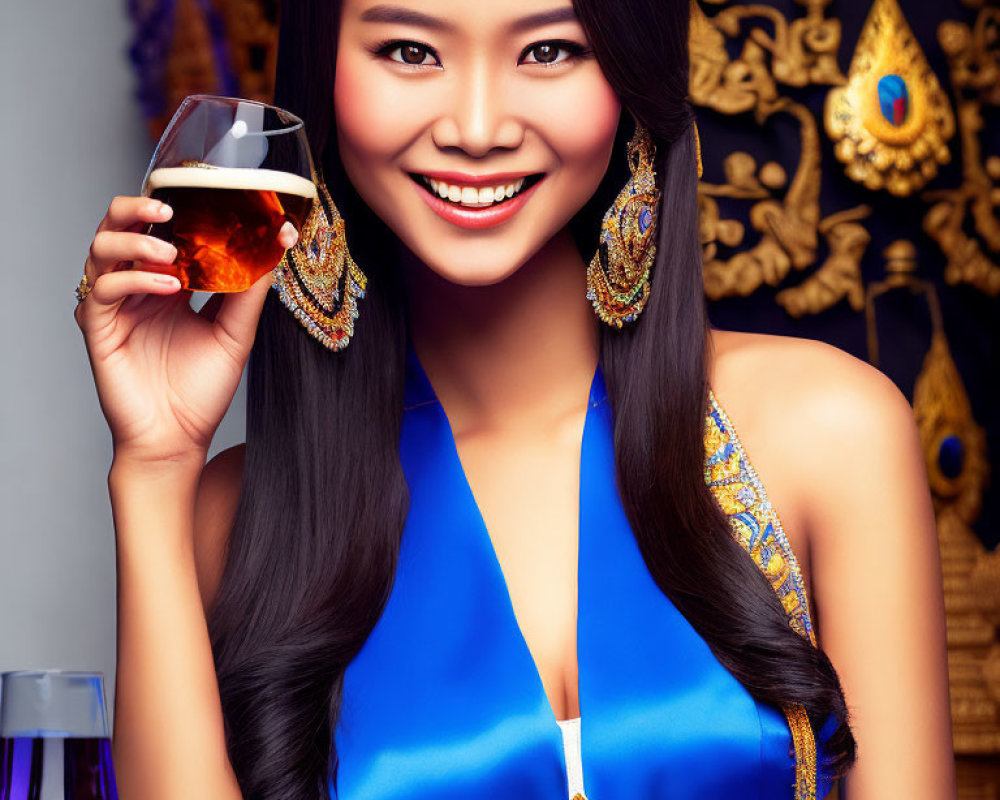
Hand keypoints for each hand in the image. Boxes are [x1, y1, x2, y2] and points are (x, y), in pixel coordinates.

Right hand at [75, 195, 297, 464]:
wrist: (178, 439)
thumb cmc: (202, 391)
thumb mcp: (237, 334)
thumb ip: (251, 289)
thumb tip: (280, 242)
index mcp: (168, 283)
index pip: (162, 230)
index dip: (179, 209)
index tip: (209, 196)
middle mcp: (138, 288)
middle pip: (120, 225)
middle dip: (139, 207)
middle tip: (169, 208)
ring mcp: (116, 306)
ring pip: (102, 247)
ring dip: (134, 240)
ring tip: (168, 251)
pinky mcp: (99, 328)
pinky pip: (104, 288)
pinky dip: (135, 280)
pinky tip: (167, 287)